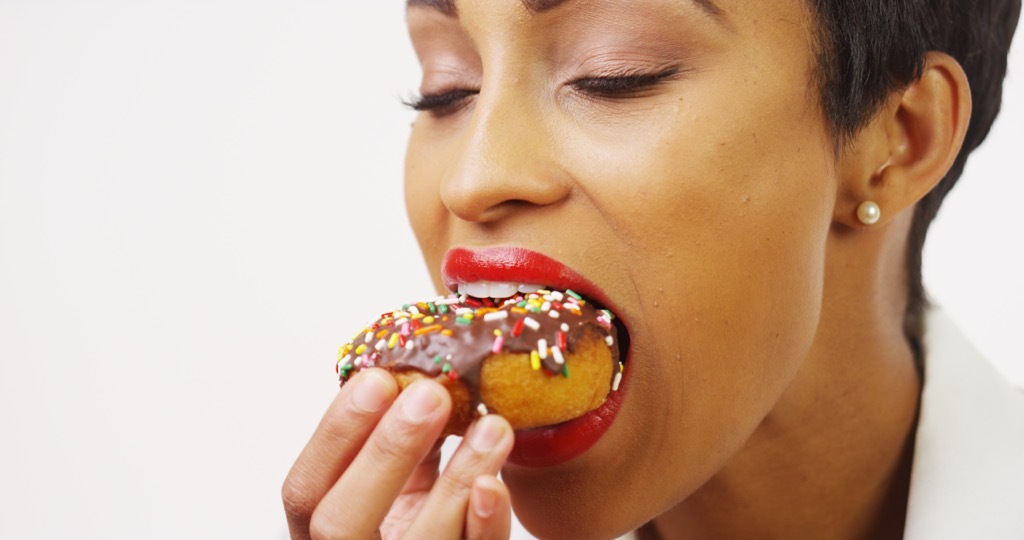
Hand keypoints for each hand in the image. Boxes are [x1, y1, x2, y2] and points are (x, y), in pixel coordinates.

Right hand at [282, 368, 514, 538]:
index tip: (377, 378)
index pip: (305, 491)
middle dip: (384, 452)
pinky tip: (494, 484)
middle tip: (430, 394)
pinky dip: (486, 522)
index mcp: (324, 534)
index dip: (335, 435)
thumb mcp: (389, 490)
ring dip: (456, 476)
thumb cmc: (419, 522)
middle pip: (341, 523)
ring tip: (491, 427)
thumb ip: (390, 449)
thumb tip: (412, 374)